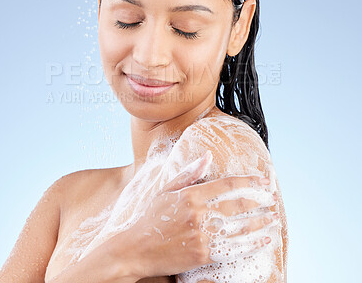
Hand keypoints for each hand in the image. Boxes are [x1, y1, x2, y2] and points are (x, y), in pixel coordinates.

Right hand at [122, 152, 278, 278]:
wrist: (135, 249)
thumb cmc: (150, 217)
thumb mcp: (166, 190)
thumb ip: (189, 173)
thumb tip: (207, 156)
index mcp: (190, 195)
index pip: (227, 184)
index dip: (248, 181)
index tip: (263, 180)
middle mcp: (198, 214)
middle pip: (237, 206)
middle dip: (260, 201)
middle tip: (274, 198)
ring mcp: (201, 235)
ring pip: (239, 228)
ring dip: (260, 222)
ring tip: (274, 218)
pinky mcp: (202, 255)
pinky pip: (233, 249)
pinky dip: (252, 244)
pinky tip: (264, 240)